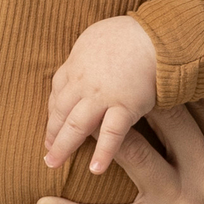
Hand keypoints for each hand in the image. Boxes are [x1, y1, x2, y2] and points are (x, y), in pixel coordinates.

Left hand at [44, 16, 158, 173]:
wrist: (156, 34)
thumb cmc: (131, 33)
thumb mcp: (97, 37)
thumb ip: (88, 56)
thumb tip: (85, 62)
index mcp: (76, 65)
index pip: (57, 93)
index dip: (52, 112)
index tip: (51, 127)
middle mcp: (83, 82)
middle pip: (60, 112)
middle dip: (52, 134)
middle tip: (47, 153)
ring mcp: (103, 96)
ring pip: (76, 125)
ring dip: (63, 146)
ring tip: (54, 164)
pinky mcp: (125, 106)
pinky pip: (111, 134)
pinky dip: (103, 153)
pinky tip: (95, 169)